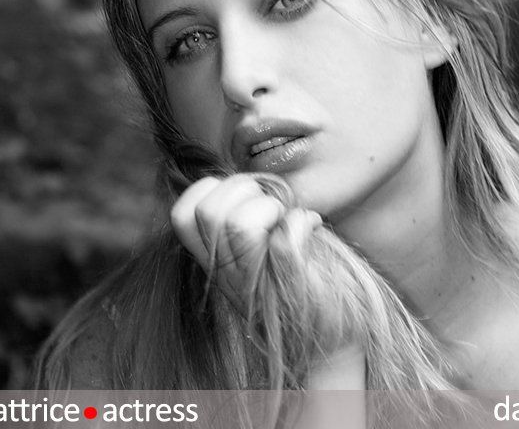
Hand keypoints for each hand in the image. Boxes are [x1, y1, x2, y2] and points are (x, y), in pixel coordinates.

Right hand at [170, 174, 321, 313]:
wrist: (335, 337)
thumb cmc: (307, 280)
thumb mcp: (263, 248)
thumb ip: (246, 218)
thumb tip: (247, 181)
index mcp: (217, 262)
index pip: (183, 214)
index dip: (211, 188)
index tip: (246, 195)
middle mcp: (228, 276)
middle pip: (208, 211)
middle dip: (244, 188)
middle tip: (273, 204)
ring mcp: (257, 285)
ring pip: (238, 224)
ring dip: (270, 205)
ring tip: (288, 216)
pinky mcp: (290, 289)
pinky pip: (283, 242)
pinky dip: (302, 222)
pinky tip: (311, 226)